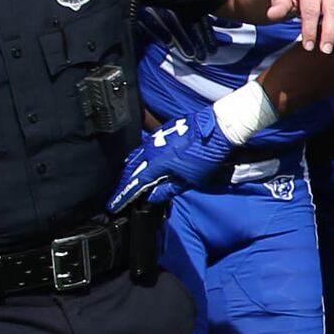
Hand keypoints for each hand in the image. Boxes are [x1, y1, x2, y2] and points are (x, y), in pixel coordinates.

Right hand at [110, 112, 235, 211]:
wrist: (219, 128)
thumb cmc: (207, 155)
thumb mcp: (190, 180)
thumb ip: (168, 189)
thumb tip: (153, 197)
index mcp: (156, 163)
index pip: (134, 183)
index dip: (123, 196)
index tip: (113, 205)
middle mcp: (151, 149)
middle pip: (132, 169)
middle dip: (124, 184)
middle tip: (119, 195)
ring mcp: (156, 138)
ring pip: (137, 156)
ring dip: (131, 170)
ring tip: (127, 181)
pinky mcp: (163, 131)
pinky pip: (145, 147)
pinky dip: (140, 157)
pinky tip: (142, 162)